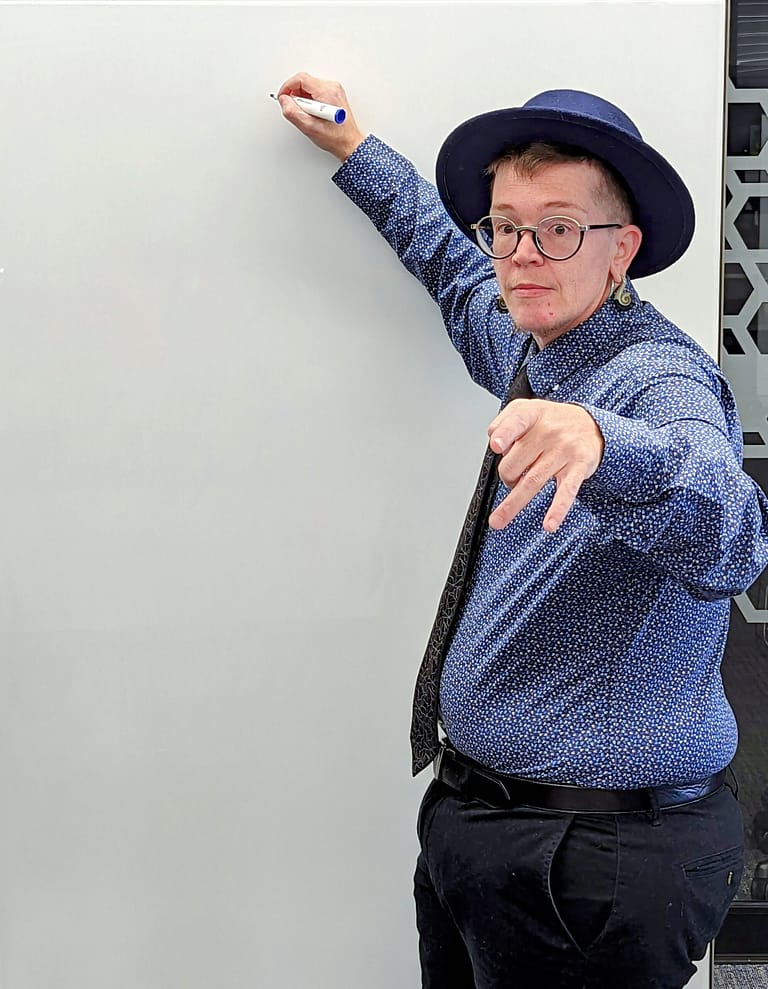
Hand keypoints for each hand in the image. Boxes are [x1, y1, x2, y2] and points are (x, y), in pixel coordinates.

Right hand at [275, 72, 366, 162]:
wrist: (349, 144)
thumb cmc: (335, 138)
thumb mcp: (309, 127)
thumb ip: (292, 112)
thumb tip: (284, 100)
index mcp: (326, 92)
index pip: (301, 78)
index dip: (287, 87)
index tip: (282, 97)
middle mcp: (332, 87)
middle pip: (304, 82)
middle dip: (295, 95)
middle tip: (296, 110)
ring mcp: (334, 91)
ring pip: (309, 87)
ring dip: (302, 99)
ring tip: (307, 115)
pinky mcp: (334, 95)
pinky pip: (315, 92)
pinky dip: (309, 101)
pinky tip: (312, 114)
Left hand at [487, 400, 604, 531]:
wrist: (590, 424)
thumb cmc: (552, 421)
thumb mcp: (526, 409)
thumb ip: (503, 423)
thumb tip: (494, 442)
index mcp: (532, 415)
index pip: (516, 422)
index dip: (504, 435)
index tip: (497, 446)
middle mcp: (548, 432)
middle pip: (516, 462)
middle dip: (506, 477)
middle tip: (509, 479)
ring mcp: (564, 451)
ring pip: (533, 481)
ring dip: (513, 504)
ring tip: (499, 521)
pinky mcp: (578, 468)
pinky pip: (567, 492)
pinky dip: (558, 509)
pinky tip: (549, 524)